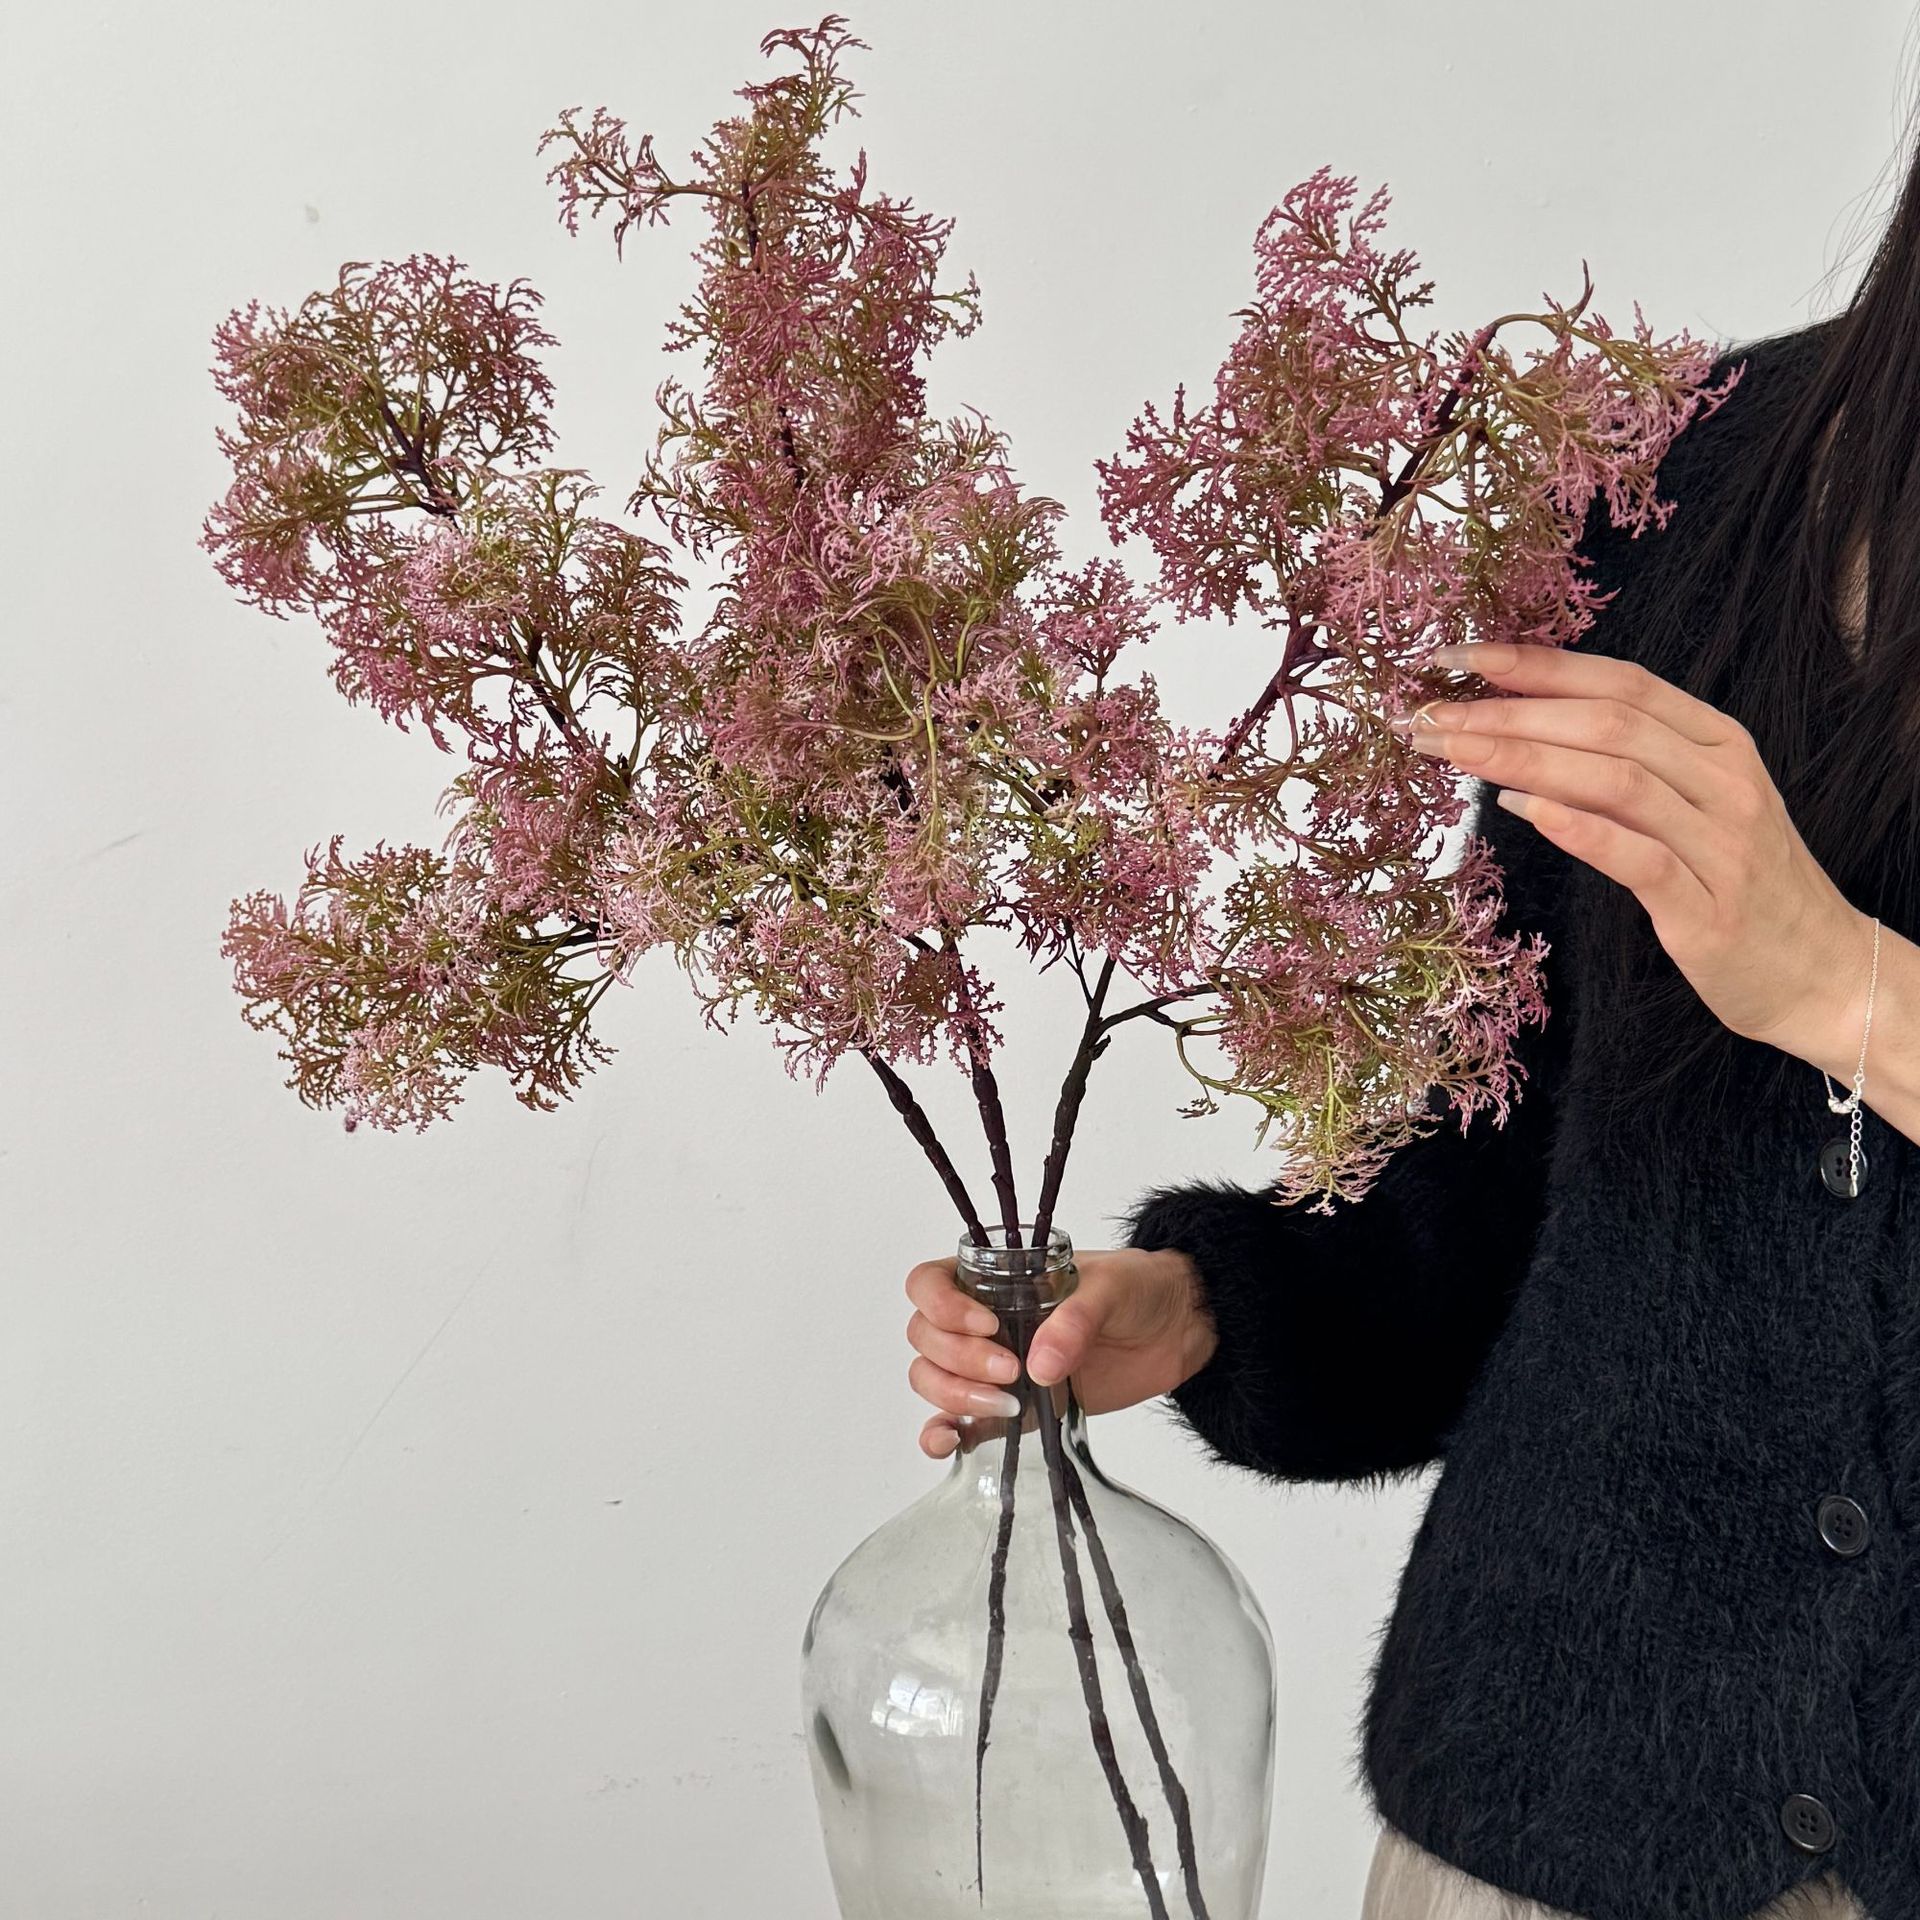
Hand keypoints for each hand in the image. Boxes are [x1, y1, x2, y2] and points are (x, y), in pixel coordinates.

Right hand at [903, 1247, 1218, 1459]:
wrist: (1174, 1331)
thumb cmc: (1138, 1290)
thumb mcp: (1112, 1288)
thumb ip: (1076, 1320)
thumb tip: (1039, 1366)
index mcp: (993, 1276)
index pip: (928, 1283)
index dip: (942, 1306)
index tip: (988, 1325)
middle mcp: (980, 1320)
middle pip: (925, 1337)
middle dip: (958, 1358)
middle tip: (1012, 1369)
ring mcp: (991, 1365)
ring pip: (932, 1378)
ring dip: (954, 1393)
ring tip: (1008, 1400)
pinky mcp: (1009, 1407)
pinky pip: (956, 1421)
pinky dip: (941, 1433)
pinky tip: (950, 1440)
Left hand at [1397, 640, 1876, 1072]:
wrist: (1820, 973)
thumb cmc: (1736, 886)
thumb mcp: (1689, 809)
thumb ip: (1620, 769)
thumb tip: (1517, 740)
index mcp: (1717, 743)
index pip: (1619, 682)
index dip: (1535, 664)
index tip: (1456, 658)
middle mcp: (1723, 780)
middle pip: (1606, 723)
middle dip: (1507, 712)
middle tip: (1427, 716)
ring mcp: (1720, 842)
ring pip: (1615, 778)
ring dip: (1521, 757)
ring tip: (1451, 752)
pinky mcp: (1707, 908)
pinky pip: (1637, 855)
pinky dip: (1576, 825)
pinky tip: (1519, 806)